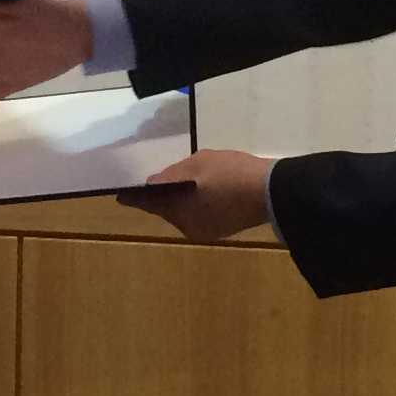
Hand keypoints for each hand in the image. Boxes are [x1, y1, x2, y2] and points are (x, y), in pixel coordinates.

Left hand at [118, 149, 273, 241]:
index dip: (134, 197)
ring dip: (182, 201)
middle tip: (164, 179)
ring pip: (184, 214)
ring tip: (189, 182)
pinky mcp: (221, 230)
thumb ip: (173, 173)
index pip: (148, 204)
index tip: (121, 193)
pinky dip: (197, 205)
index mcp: (178, 210)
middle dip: (163, 197)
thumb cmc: (231, 173)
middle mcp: (187, 226)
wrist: (273, 191)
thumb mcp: (199, 163)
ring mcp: (205, 231)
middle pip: (167, 210)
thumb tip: (154, 182)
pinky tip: (205, 191)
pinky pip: (200, 216)